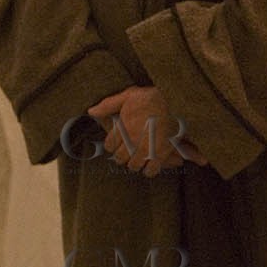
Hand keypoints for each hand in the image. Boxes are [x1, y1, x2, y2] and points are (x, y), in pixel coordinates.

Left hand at [87, 86, 206, 176]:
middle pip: (120, 158)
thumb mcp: (128, 96)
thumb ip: (108, 105)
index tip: (117, 142)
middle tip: (127, 151)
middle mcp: (133, 140)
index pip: (109, 145)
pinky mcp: (162, 154)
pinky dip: (149, 170)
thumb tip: (91, 112)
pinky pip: (151, 170)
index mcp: (123, 127)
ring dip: (134, 163)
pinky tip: (149, 165)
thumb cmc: (151, 97)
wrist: (175, 101)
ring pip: (133, 166)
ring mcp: (147, 149)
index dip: (112, 145)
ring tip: (137, 158)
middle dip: (121, 155)